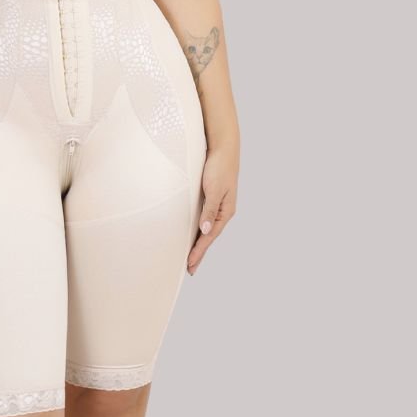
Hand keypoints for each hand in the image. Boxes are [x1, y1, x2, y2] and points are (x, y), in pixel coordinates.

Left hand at [186, 143, 238, 274]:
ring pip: (206, 228)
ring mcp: (217, 205)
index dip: (199, 251)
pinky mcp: (211, 197)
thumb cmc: (220, 166)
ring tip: (191, 256)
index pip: (209, 236)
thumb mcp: (214, 189)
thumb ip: (210, 210)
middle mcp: (222, 211)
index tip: (190, 264)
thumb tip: (205, 230)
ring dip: (199, 242)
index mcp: (226, 211)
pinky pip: (204, 218)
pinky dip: (198, 229)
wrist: (223, 147)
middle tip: (190, 269)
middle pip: (209, 236)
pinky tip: (195, 233)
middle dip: (199, 252)